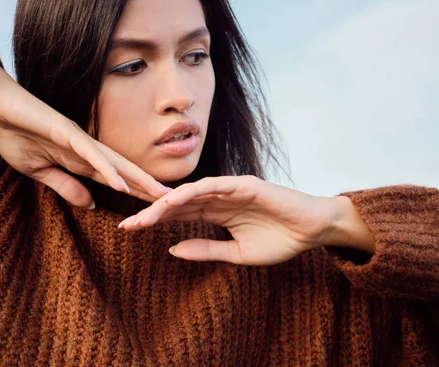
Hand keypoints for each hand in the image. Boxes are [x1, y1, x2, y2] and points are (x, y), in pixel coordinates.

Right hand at [0, 59, 169, 206]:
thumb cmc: (14, 134)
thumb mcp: (40, 172)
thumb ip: (66, 186)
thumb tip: (92, 205)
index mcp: (80, 160)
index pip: (115, 180)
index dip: (137, 192)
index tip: (157, 206)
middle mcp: (86, 150)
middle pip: (125, 172)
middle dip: (149, 188)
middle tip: (175, 203)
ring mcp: (78, 140)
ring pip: (116, 164)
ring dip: (139, 181)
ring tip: (162, 196)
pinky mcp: (65, 132)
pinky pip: (90, 155)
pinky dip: (106, 170)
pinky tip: (122, 185)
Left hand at [118, 175, 339, 265]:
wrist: (312, 231)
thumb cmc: (279, 241)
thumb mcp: (237, 254)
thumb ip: (206, 249)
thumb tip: (173, 248)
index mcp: (216, 214)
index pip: (178, 216)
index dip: (155, 222)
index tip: (130, 231)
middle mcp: (218, 199)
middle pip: (178, 204)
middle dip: (152, 214)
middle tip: (127, 225)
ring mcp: (230, 190)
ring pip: (191, 193)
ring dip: (167, 204)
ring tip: (145, 216)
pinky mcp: (243, 184)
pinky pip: (213, 186)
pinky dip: (193, 191)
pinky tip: (173, 201)